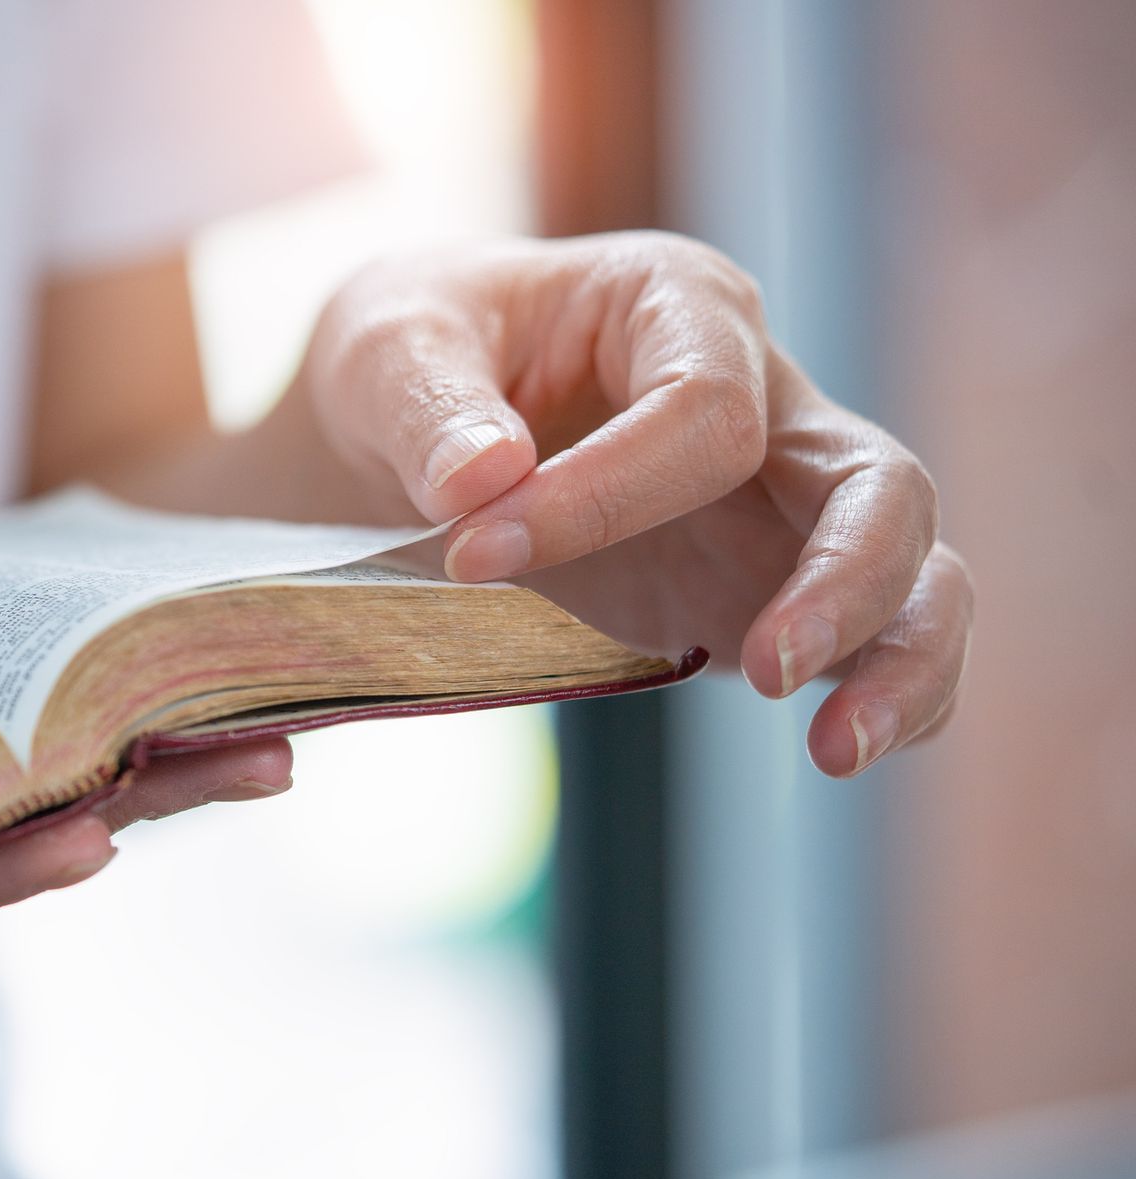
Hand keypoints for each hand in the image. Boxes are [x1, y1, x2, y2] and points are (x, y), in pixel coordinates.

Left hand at [282, 231, 971, 776]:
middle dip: (841, 578)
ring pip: (914, 568)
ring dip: (898, 658)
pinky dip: (886, 697)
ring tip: (834, 750)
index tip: (470, 556)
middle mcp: (761, 399)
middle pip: (877, 483)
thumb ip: (429, 407)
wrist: (397, 419)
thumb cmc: (407, 356)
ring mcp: (775, 503)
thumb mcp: (384, 348)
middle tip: (764, 670)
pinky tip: (841, 750)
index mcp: (676, 306)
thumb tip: (485, 479)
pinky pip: (874, 641)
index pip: (704, 410)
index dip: (605, 494)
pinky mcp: (758, 591)